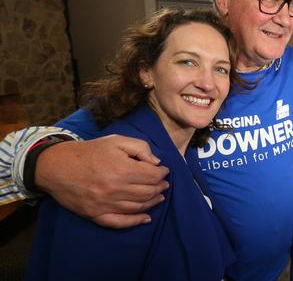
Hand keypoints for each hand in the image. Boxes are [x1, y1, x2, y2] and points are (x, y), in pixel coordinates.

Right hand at [35, 135, 168, 228]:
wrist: (56, 166)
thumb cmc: (89, 151)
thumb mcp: (116, 141)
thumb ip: (140, 148)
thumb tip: (156, 163)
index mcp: (122, 169)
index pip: (152, 175)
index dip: (162, 173)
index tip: (164, 170)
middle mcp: (116, 189)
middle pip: (148, 192)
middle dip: (160, 187)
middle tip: (164, 184)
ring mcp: (105, 205)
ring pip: (138, 207)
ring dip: (153, 202)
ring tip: (159, 196)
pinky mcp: (96, 215)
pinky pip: (120, 222)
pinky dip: (135, 221)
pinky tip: (146, 218)